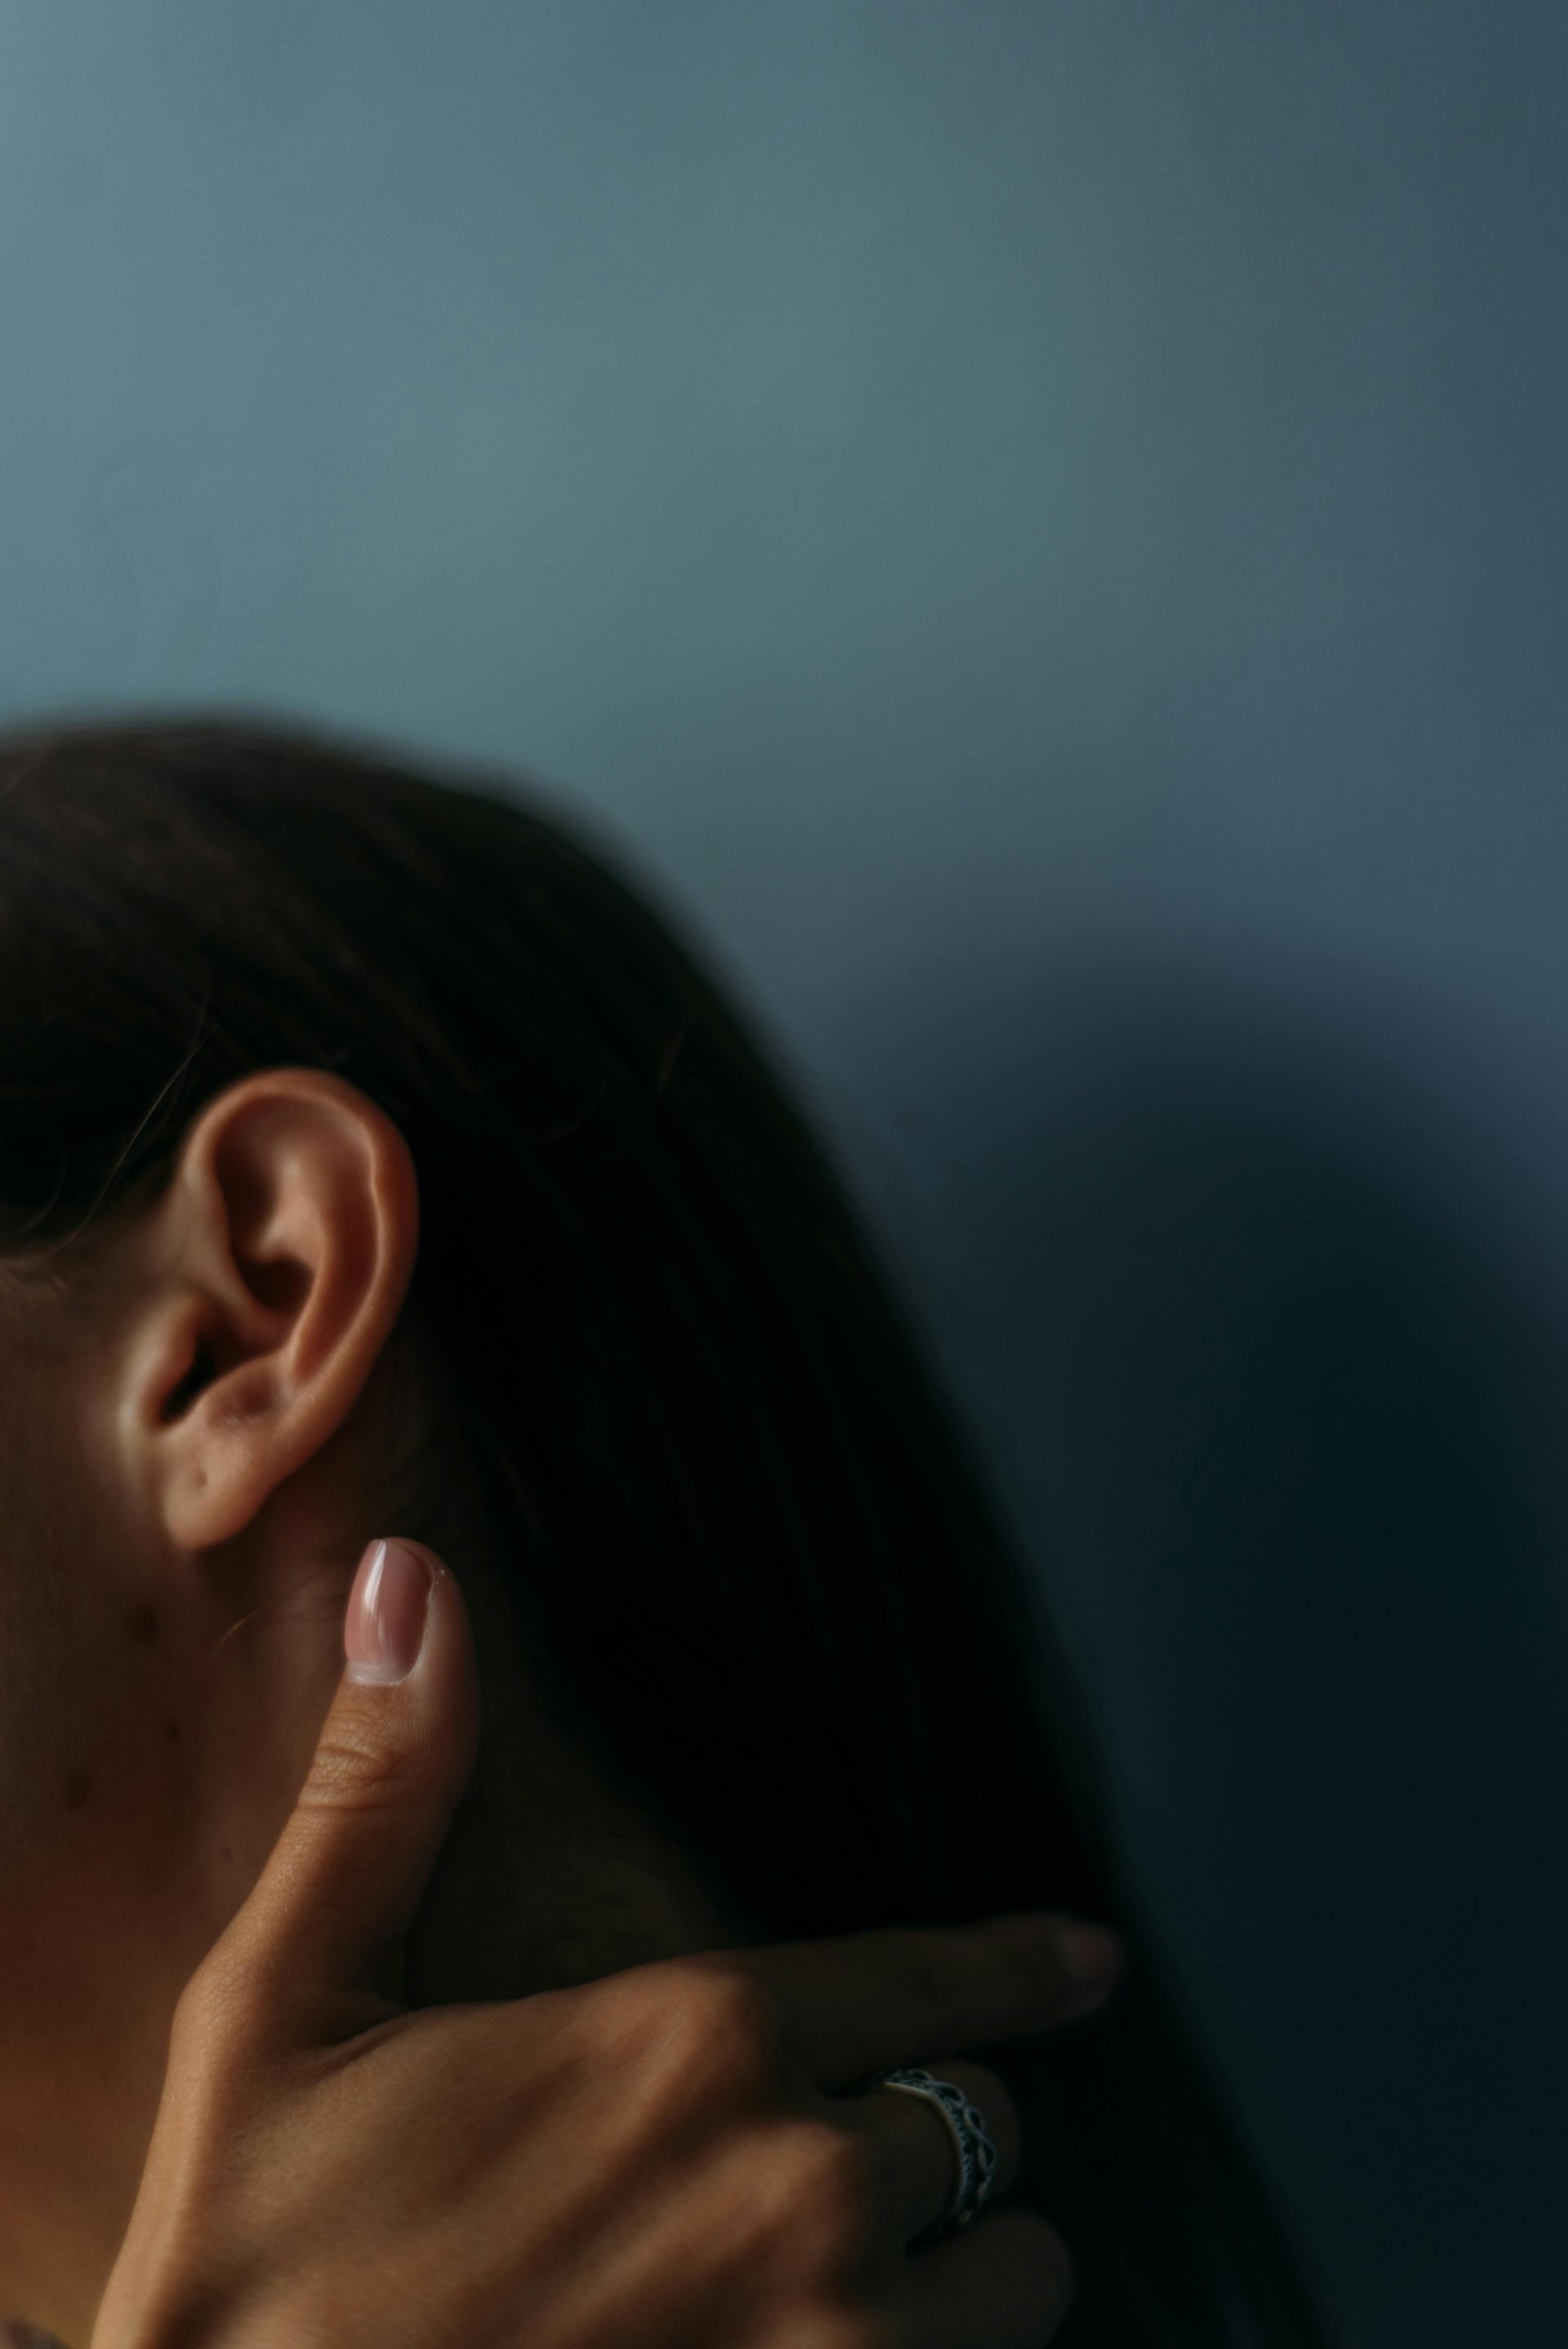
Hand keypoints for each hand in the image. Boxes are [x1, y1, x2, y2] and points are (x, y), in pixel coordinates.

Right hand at [90, 1539, 1125, 2348]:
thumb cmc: (255, 2268)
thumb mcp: (283, 2004)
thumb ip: (388, 1789)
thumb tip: (415, 1579)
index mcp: (691, 2041)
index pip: (933, 1978)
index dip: (1024, 1970)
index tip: (1090, 1964)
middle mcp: (801, 2187)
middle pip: (981, 2125)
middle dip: (927, 2131)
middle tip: (832, 2165)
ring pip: (1020, 2277)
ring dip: (964, 2271)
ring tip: (861, 2287)